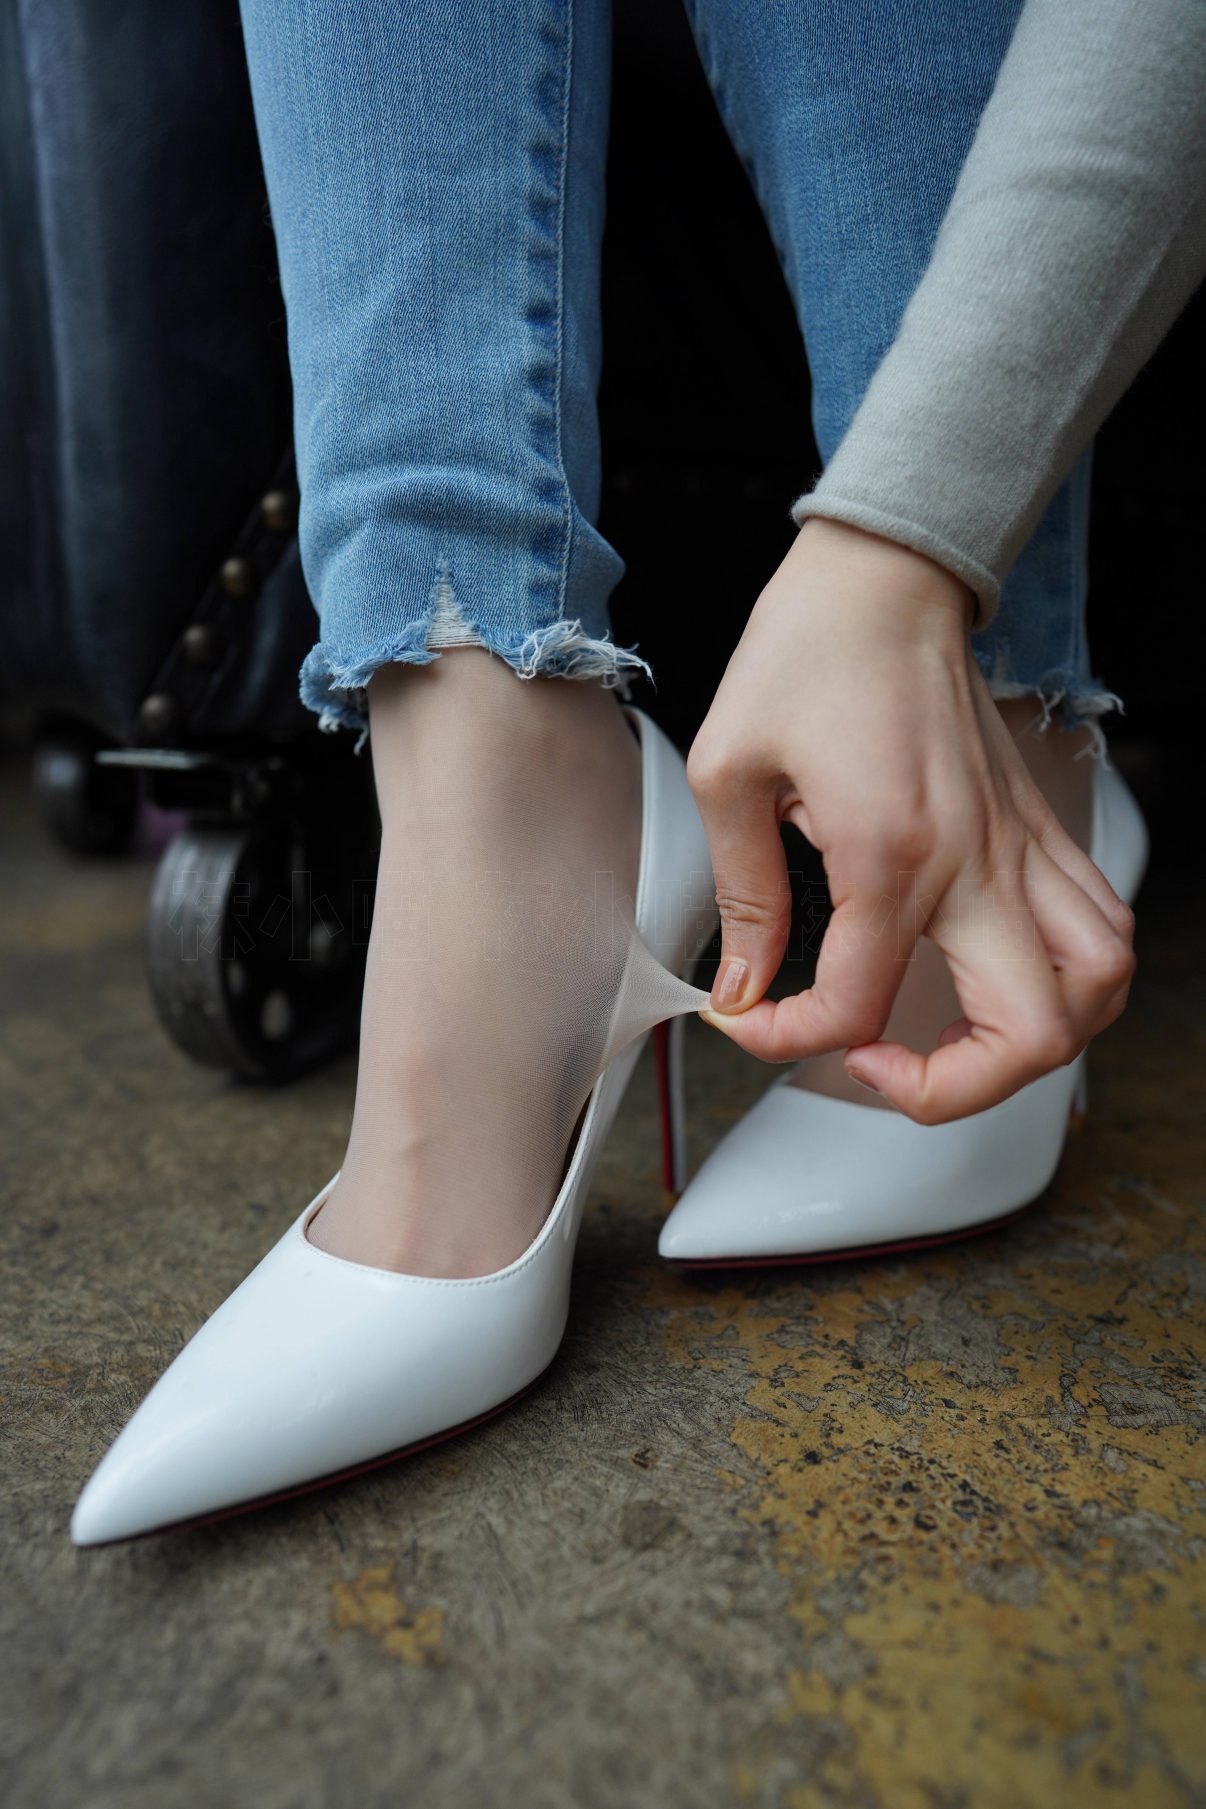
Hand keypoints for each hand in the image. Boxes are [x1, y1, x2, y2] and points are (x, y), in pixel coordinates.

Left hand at [687, 518, 1135, 1122]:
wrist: (883, 578)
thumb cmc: (805, 654)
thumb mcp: (730, 772)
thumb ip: (744, 896)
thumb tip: (743, 985)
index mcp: (890, 854)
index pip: (857, 1006)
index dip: (788, 1041)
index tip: (748, 1021)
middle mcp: (977, 862)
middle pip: (1027, 1036)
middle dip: (947, 1091)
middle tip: (874, 1066)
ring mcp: (1022, 847)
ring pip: (1096, 989)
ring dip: (1033, 1044)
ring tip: (952, 1040)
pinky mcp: (1039, 829)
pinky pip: (1100, 928)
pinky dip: (1072, 981)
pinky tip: (1003, 980)